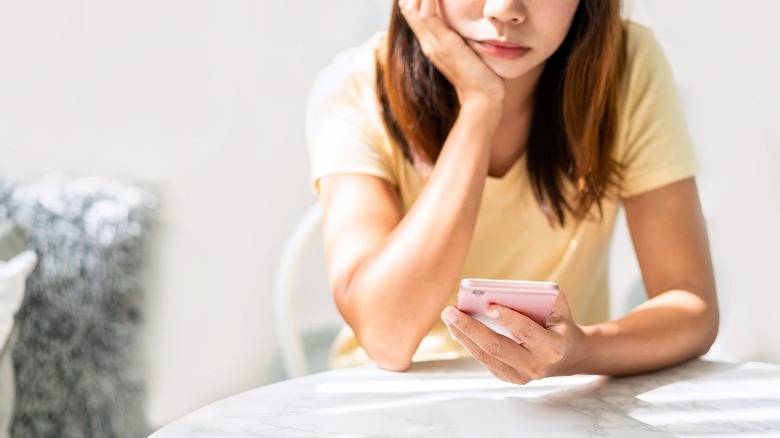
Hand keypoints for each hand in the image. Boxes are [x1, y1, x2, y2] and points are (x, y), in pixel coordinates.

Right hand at [398, 0, 504, 104]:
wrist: (483, 98)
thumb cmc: (481, 74)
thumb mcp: (467, 47)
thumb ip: (460, 33)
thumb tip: (468, 19)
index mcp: (431, 40)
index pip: (412, 8)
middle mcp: (427, 40)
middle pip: (406, 4)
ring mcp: (432, 43)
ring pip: (412, 5)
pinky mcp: (443, 44)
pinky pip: (426, 14)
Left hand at [441, 292, 584, 383]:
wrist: (567, 355)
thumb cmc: (559, 324)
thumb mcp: (559, 307)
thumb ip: (542, 296)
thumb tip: (509, 290)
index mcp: (553, 347)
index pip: (527, 332)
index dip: (509, 319)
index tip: (489, 305)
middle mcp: (536, 365)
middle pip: (497, 347)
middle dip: (471, 328)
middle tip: (450, 311)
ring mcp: (521, 376)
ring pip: (486, 355)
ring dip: (463, 335)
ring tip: (448, 317)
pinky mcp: (508, 378)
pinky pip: (484, 360)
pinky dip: (468, 343)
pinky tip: (456, 328)